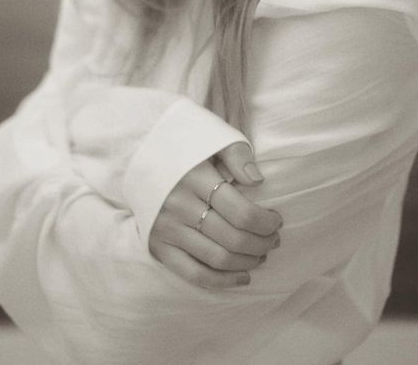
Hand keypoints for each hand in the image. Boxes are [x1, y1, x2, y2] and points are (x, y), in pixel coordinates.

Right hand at [148, 142, 282, 289]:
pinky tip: (243, 276)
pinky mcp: (158, 246)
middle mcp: (179, 205)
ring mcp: (167, 229)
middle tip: (274, 239)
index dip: (265, 222)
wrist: (141, 156)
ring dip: (247, 261)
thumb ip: (237, 154)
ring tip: (262, 254)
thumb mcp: (211, 137)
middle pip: (232, 238)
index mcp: (195, 177)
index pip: (240, 212)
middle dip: (262, 243)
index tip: (276, 220)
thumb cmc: (187, 148)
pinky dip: (222, 281)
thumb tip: (257, 180)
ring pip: (217, 258)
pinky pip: (193, 274)